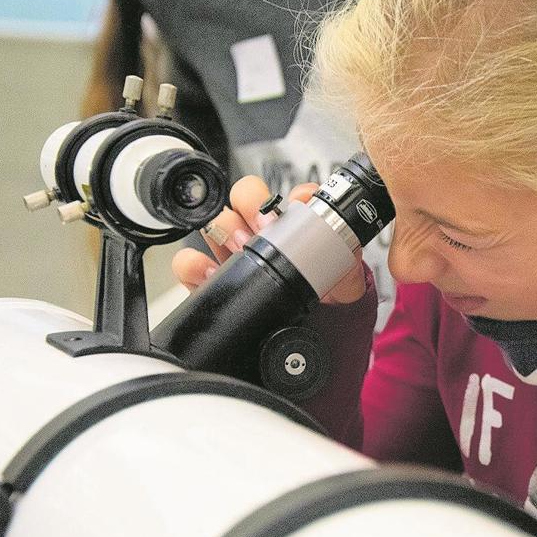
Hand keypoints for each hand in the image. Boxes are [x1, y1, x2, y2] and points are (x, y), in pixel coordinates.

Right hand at [171, 176, 366, 303]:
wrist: (310, 340)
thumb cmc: (322, 302)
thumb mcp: (344, 283)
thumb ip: (347, 263)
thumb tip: (346, 246)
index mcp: (292, 227)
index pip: (289, 196)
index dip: (287, 196)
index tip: (292, 208)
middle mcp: (261, 235)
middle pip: (245, 199)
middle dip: (251, 204)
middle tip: (263, 228)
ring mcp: (233, 255)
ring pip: (216, 223)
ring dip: (224, 229)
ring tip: (239, 250)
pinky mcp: (211, 282)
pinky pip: (189, 264)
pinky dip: (193, 264)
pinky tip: (211, 274)